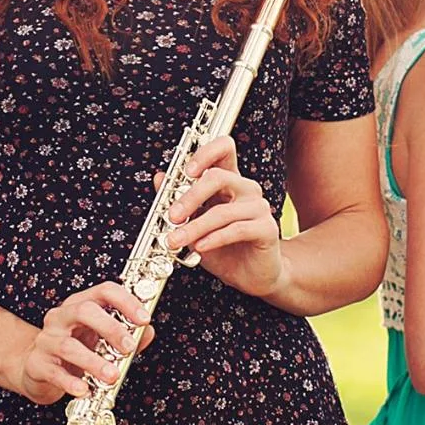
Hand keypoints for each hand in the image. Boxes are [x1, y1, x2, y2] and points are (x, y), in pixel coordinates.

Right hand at [12, 282, 154, 404]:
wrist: (37, 369)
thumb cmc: (76, 350)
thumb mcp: (102, 340)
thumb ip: (128, 336)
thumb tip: (147, 332)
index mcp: (80, 304)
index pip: (104, 291)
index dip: (126, 302)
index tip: (144, 319)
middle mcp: (61, 317)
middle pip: (84, 310)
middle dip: (110, 328)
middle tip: (129, 348)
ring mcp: (46, 340)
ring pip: (68, 346)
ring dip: (94, 362)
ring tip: (112, 376)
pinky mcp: (37, 364)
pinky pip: (55, 373)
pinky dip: (71, 382)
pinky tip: (85, 389)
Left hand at [158, 136, 288, 303]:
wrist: (250, 276)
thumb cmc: (223, 248)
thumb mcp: (194, 224)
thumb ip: (178, 201)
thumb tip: (158, 177)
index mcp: (229, 181)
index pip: (223, 149)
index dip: (205, 153)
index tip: (187, 171)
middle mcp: (245, 189)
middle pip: (218, 177)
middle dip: (189, 197)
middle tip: (171, 216)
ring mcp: (258, 207)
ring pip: (222, 211)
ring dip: (194, 228)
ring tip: (175, 240)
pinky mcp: (266, 228)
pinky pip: (236, 230)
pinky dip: (214, 239)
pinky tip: (200, 247)